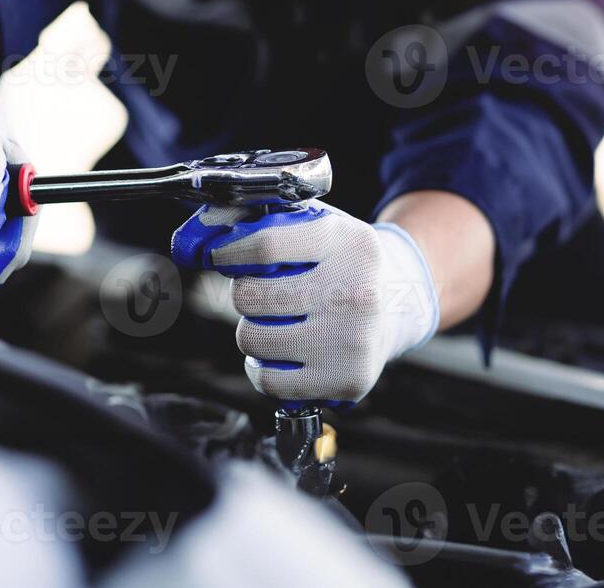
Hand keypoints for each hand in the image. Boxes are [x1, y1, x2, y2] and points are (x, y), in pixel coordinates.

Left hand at [170, 201, 438, 404]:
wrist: (401, 301)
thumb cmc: (344, 262)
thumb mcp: (322, 226)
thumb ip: (269, 222)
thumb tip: (202, 239)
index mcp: (347, 244)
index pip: (266, 247)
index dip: (230, 253)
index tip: (222, 257)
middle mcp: (355, 292)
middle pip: (254, 296)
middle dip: (244, 294)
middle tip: (259, 294)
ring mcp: (352, 339)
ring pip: (254, 339)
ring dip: (251, 331)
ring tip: (273, 323)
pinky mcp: (347, 378)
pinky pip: (269, 380)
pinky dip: (262, 368)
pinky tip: (280, 354)